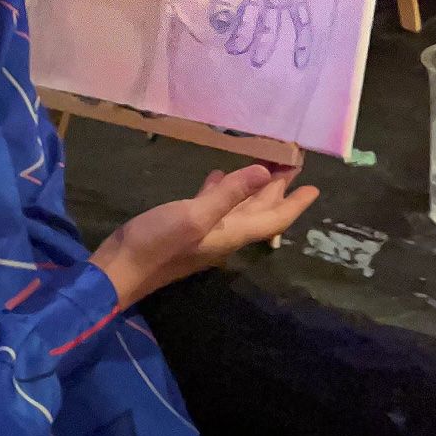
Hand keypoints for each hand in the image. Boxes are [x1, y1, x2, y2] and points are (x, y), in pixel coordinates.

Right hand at [90, 164, 317, 309]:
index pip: (273, 219)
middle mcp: (223, 235)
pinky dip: (221, 189)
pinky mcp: (184, 227)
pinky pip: (213, 205)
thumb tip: (264, 173)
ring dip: (252, 188)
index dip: (295, 204)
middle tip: (291, 166)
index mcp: (231, 233)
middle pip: (259, 212)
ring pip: (237, 208)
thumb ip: (228, 195)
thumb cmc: (158, 243)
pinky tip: (217, 174)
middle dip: (277, 191)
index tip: (314, 186)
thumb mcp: (194, 216)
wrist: (120, 269)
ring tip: (262, 165)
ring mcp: (203, 232)